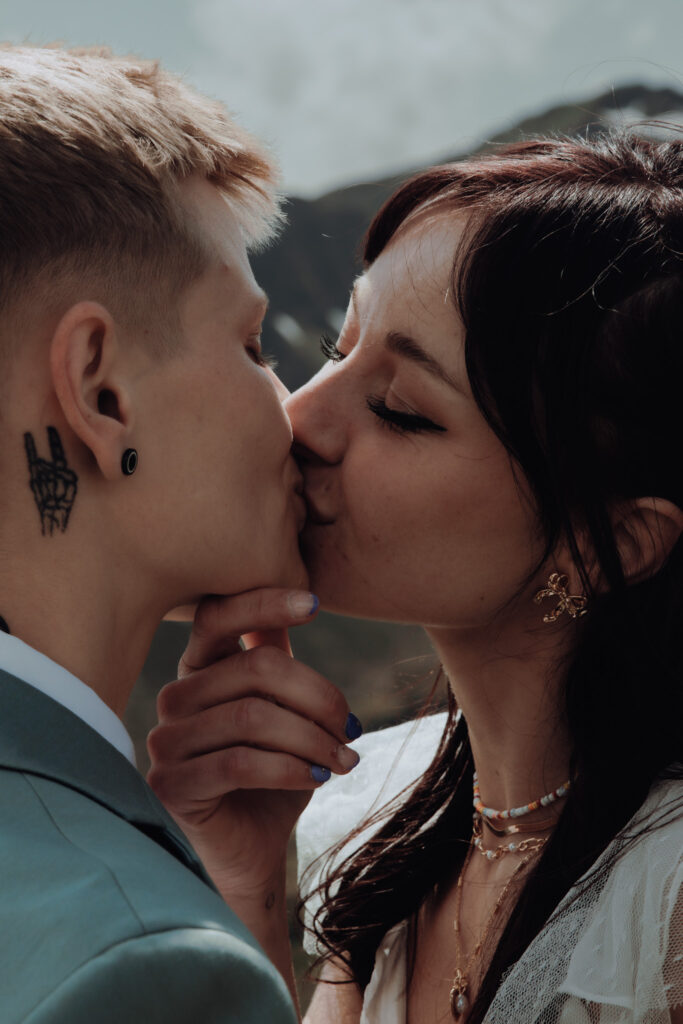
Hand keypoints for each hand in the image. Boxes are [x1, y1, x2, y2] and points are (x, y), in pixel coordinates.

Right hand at [147, 588, 361, 901]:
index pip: (218, 616)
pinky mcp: (171, 786)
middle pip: (254, 668)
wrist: (255, 851)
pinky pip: (239, 763)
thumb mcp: (285, 711)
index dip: (263, 603)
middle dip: (317, 695)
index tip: (315, 602)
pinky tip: (318, 778)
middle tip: (351, 727)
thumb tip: (305, 596)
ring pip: (251, 717)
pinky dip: (290, 768)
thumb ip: (283, 660)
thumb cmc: (274, 774)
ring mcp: (166, 741)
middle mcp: (176, 698)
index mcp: (201, 669)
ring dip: (311, 737)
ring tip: (344, 760)